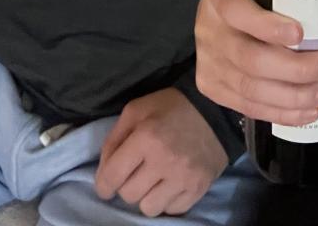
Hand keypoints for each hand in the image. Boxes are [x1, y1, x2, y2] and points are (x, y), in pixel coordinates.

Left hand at [94, 87, 226, 216]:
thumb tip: (104, 171)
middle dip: (126, 186)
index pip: (112, 176)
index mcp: (146, 137)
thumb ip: (114, 138)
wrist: (215, 110)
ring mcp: (183, 178)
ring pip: (149, 208)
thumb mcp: (136, 109)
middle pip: (129, 195)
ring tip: (154, 180)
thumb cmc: (171, 107)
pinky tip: (170, 183)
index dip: (103, 185)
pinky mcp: (198, 189)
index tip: (105, 185)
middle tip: (136, 173)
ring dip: (146, 196)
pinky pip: (171, 210)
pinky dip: (167, 200)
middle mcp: (164, 161)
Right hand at [194, 0, 317, 126]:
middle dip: (295, 68)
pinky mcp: (212, 88)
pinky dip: (282, 113)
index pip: (236, 9)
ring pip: (251, 89)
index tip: (300, 33)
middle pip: (250, 58)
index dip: (266, 25)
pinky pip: (249, 107)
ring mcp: (207, 62)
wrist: (218, 17)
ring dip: (294, 96)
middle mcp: (208, 29)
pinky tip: (308, 112)